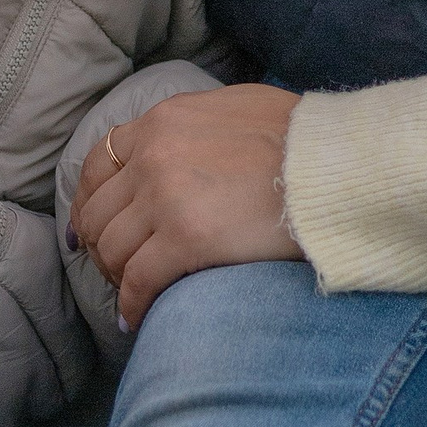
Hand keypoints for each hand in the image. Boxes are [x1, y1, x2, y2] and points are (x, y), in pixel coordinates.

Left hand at [69, 83, 304, 331]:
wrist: (336, 164)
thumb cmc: (303, 137)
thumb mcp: (236, 108)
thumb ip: (196, 127)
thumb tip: (185, 149)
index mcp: (163, 121)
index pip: (99, 164)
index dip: (90, 202)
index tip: (94, 228)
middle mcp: (154, 156)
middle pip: (100, 213)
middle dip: (101, 247)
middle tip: (118, 270)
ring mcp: (166, 198)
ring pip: (113, 250)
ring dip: (117, 278)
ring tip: (133, 294)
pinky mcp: (186, 240)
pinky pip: (139, 282)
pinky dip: (133, 305)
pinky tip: (138, 319)